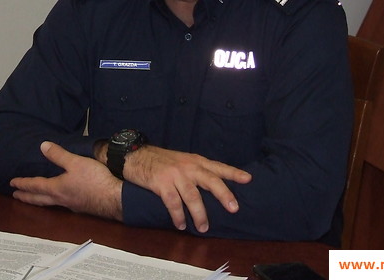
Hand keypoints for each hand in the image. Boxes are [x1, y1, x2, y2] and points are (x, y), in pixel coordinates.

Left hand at [10, 141, 122, 220]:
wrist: (114, 199)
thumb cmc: (94, 180)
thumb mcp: (76, 162)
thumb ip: (59, 155)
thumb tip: (43, 146)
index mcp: (56, 188)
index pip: (35, 185)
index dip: (23, 183)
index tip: (12, 183)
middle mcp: (61, 199)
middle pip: (39, 199)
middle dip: (26, 197)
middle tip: (16, 196)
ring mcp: (71, 205)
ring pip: (50, 203)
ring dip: (39, 201)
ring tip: (35, 199)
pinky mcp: (82, 206)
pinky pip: (62, 205)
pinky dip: (54, 201)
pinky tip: (61, 199)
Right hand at [124, 145, 251, 232]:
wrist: (135, 155)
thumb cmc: (160, 161)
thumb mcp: (182, 161)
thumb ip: (196, 170)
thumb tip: (213, 185)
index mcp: (195, 161)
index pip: (218, 167)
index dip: (233, 173)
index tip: (248, 179)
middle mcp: (188, 167)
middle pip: (210, 180)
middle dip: (224, 195)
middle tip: (234, 208)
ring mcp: (175, 175)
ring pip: (193, 196)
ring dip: (199, 214)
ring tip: (203, 227)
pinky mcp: (161, 184)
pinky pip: (173, 203)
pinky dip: (178, 216)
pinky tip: (181, 225)